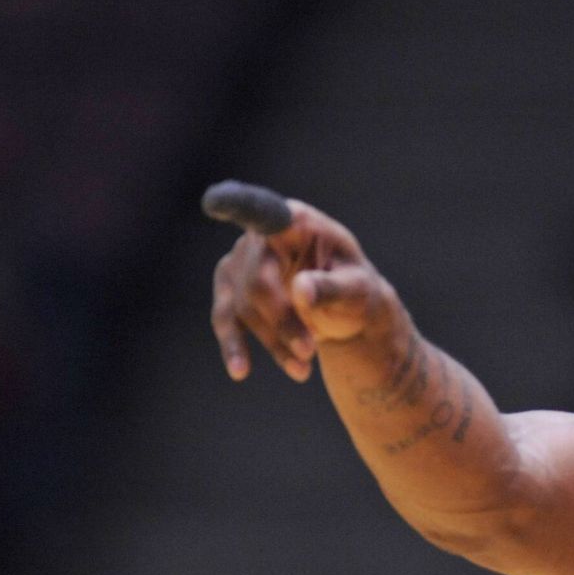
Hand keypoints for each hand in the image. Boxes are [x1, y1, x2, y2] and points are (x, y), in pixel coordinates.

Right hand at [205, 181, 401, 382]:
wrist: (349, 309)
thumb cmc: (357, 290)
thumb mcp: (359, 290)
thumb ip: (333, 288)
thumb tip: (301, 291)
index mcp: (296, 223)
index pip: (264, 212)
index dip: (238, 205)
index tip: (214, 203)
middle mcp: (261, 236)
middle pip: (256, 282)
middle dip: (282, 322)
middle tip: (309, 354)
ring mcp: (241, 261)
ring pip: (243, 306)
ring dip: (270, 341)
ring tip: (301, 371)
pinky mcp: (232, 288)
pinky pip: (226, 318)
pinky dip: (235, 346)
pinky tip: (240, 371)